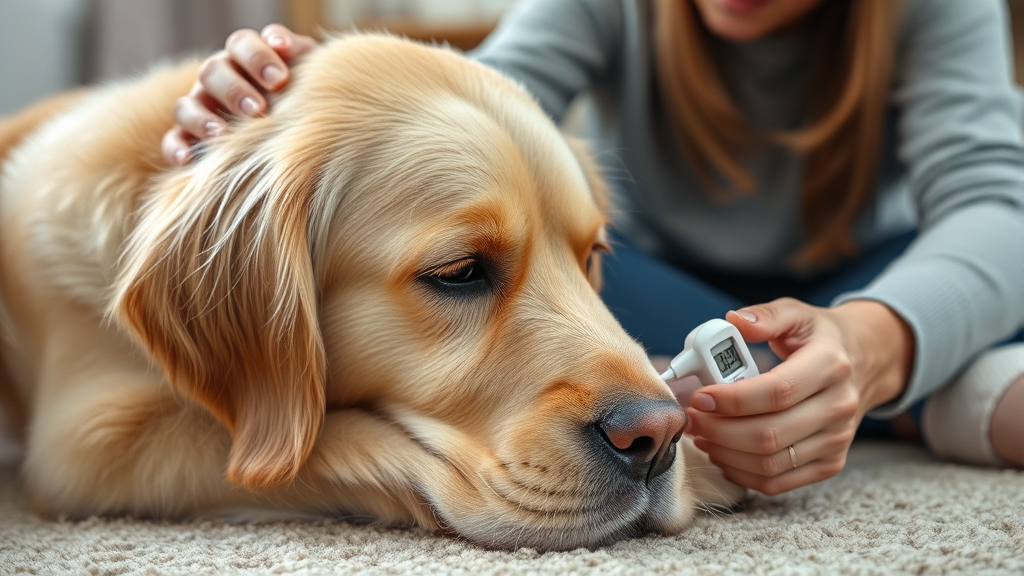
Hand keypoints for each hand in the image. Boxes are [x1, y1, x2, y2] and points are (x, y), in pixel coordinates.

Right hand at [162, 23, 318, 165]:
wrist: (296, 128)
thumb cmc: (302, 94)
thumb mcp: (307, 72)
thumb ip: (300, 54)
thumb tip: (284, 46)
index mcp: (245, 56)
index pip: (242, 44)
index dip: (258, 57)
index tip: (280, 78)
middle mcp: (218, 76)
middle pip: (212, 71)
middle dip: (234, 90)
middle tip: (259, 110)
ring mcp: (200, 105)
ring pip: (186, 105)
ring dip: (202, 118)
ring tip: (222, 134)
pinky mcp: (189, 135)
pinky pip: (174, 139)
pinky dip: (177, 148)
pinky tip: (188, 160)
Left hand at [684, 298, 913, 494]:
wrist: (865, 363)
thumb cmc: (821, 338)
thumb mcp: (797, 313)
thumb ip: (766, 316)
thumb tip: (736, 321)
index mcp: (830, 365)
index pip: (777, 392)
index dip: (732, 399)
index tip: (700, 397)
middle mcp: (839, 406)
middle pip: (769, 435)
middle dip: (719, 431)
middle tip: (693, 418)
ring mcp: (837, 440)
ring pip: (770, 463)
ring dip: (725, 454)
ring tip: (701, 435)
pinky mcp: (830, 463)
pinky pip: (778, 482)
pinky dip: (742, 474)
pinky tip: (722, 454)